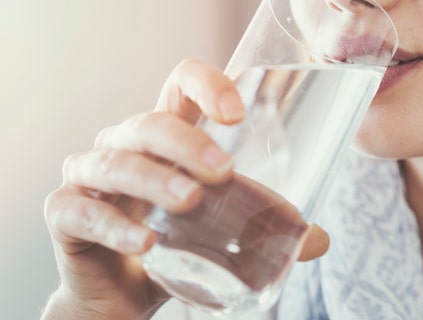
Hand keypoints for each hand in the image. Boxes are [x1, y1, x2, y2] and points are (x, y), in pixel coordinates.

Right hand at [42, 59, 328, 319]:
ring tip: (190, 201)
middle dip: (187, 143)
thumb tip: (317, 241)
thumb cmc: (173, 244)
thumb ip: (262, 227)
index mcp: (164, 139)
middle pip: (149, 124)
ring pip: (117, 162)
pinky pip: (82, 211)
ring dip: (155, 180)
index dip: (206, 85)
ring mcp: (89, 176)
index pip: (179, 88)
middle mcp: (124, 146)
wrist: (123, 293)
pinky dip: (114, 225)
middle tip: (223, 172)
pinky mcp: (65, 213)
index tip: (237, 113)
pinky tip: (146, 243)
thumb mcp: (219, 228)